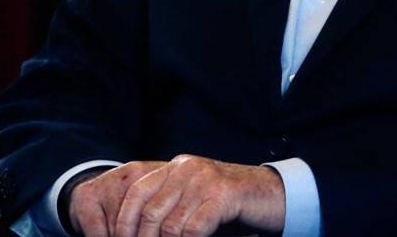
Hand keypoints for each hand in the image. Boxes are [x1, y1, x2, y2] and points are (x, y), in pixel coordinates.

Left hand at [70, 156, 285, 236]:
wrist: (272, 194)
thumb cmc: (228, 203)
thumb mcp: (194, 197)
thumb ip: (168, 205)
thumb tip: (134, 232)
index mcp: (176, 167)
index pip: (135, 194)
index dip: (123, 224)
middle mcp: (188, 168)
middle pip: (150, 214)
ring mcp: (206, 179)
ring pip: (170, 226)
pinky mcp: (224, 195)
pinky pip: (193, 230)